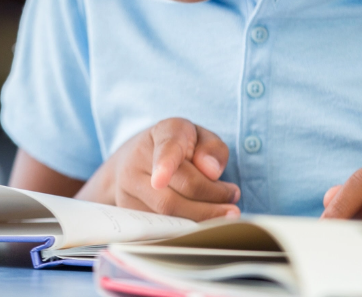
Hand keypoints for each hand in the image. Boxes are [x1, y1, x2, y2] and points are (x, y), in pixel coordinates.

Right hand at [77, 118, 240, 220]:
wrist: (136, 160)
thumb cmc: (179, 148)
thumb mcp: (201, 137)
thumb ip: (213, 148)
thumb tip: (212, 171)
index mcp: (162, 134)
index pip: (165, 149)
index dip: (163, 165)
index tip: (159, 180)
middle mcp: (137, 161)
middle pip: (178, 189)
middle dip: (212, 199)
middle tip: (233, 199)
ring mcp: (128, 189)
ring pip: (168, 212)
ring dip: (202, 216)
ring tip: (226, 211)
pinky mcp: (129, 212)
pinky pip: (161, 225)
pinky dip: (186, 226)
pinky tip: (202, 220)